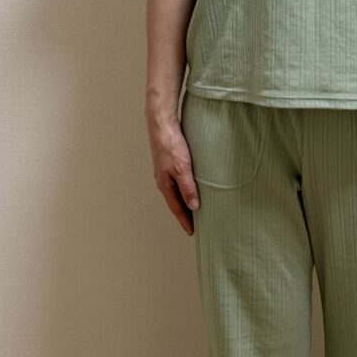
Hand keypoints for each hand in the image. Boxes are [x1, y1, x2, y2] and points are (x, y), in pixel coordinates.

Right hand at [148, 113, 199, 234]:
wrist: (162, 124)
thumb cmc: (171, 145)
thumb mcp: (183, 169)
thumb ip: (188, 188)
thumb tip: (194, 206)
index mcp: (165, 185)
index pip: (177, 209)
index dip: (185, 221)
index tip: (192, 232)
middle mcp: (163, 181)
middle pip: (175, 202)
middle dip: (184, 214)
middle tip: (194, 224)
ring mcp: (164, 172)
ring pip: (175, 192)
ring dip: (184, 202)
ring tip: (193, 210)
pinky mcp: (168, 163)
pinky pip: (176, 182)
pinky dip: (183, 190)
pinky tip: (189, 188)